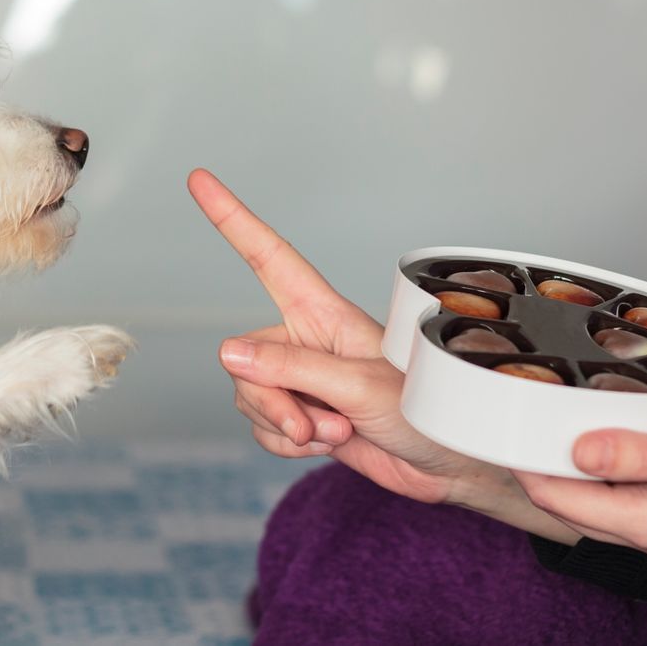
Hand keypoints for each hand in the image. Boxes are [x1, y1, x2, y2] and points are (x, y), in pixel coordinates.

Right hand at [188, 168, 577, 542]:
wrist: (446, 466)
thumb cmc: (425, 411)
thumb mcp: (359, 387)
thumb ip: (292, 370)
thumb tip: (228, 352)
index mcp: (324, 313)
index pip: (268, 257)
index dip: (233, 219)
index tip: (200, 180)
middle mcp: (306, 341)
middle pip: (244, 359)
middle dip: (269, 400)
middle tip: (311, 425)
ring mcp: (302, 381)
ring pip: (249, 397)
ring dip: (284, 427)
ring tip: (335, 432)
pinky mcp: (302, 416)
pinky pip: (262, 428)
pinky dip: (287, 446)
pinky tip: (326, 446)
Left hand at [514, 412, 646, 558]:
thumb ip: (646, 455)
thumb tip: (579, 451)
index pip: (561, 500)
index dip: (525, 464)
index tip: (501, 426)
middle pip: (568, 502)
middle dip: (536, 465)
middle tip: (513, 416)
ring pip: (591, 497)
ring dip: (565, 465)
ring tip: (543, 420)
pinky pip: (618, 492)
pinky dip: (597, 466)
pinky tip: (596, 435)